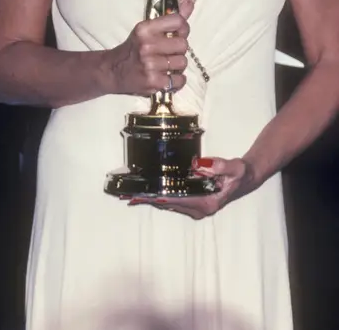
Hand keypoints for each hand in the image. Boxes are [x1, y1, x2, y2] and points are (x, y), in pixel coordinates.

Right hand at [99, 0, 191, 96]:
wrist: (113, 70)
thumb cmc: (133, 48)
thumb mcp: (146, 30)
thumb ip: (170, 19)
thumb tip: (190, 3)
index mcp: (145, 29)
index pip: (178, 21)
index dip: (183, 28)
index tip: (178, 33)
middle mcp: (147, 45)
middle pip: (183, 44)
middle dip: (179, 49)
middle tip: (169, 51)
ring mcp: (150, 65)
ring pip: (183, 62)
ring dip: (177, 65)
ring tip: (166, 65)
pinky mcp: (154, 82)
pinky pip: (180, 80)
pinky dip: (176, 80)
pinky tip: (167, 76)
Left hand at [126, 156, 255, 218]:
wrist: (244, 178)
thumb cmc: (239, 173)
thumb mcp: (234, 167)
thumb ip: (219, 166)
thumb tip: (197, 163)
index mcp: (207, 203)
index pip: (179, 200)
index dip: (161, 198)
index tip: (145, 196)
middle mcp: (199, 209)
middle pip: (169, 204)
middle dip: (149, 200)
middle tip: (128, 196)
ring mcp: (196, 208)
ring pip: (169, 204)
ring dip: (150, 200)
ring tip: (131, 196)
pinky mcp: (193, 203)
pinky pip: (172, 201)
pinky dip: (158, 198)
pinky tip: (146, 195)